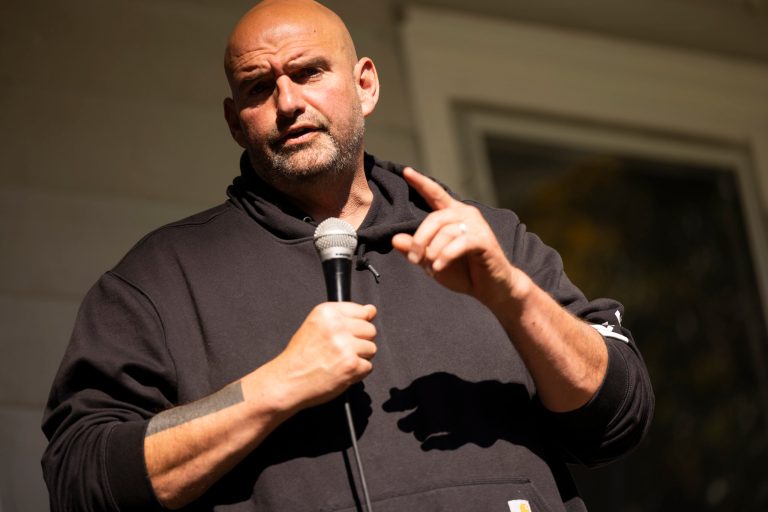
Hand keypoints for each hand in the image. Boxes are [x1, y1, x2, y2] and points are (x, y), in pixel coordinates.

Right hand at [266, 302, 376, 411]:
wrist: (288, 381)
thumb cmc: (300, 356)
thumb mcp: (317, 326)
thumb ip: (345, 316)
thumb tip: (371, 310)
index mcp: (327, 312)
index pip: (362, 311)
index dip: (357, 325)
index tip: (347, 333)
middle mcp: (337, 326)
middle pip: (370, 330)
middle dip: (360, 341)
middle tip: (341, 350)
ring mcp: (345, 346)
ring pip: (372, 348)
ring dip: (360, 357)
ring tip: (340, 361)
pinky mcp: (352, 365)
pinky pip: (368, 367)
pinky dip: (357, 372)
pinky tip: (341, 372)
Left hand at [392, 167, 522, 308]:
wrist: (490, 288)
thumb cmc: (463, 272)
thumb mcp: (432, 261)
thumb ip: (415, 249)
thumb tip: (394, 239)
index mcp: (453, 215)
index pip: (435, 194)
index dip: (421, 182)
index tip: (406, 171)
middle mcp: (466, 214)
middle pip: (435, 218)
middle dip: (420, 239)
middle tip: (413, 258)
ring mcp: (477, 225)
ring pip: (445, 232)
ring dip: (433, 251)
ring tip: (431, 266)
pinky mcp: (484, 240)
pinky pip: (459, 243)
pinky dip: (446, 256)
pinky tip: (439, 267)